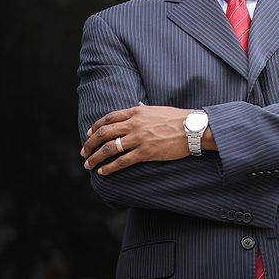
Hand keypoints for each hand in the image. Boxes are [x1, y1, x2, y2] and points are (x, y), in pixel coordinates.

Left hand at [80, 104, 196, 174]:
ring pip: (108, 148)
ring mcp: (139, 138)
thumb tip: (136, 106)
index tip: (89, 135)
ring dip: (95, 157)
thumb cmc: (179, 118)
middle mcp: (134, 124)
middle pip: (103, 134)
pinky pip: (121, 161)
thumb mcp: (158, 109)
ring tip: (89, 164)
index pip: (108, 118)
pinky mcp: (145, 152)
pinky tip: (103, 172)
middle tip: (84, 152)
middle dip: (90, 144)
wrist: (194, 128)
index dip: (95, 127)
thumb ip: (143, 110)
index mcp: (136, 112)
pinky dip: (109, 167)